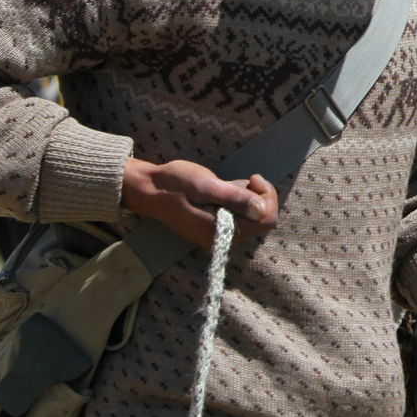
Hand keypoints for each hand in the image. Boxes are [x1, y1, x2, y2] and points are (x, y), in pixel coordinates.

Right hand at [121, 158, 277, 247]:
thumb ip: (234, 198)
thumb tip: (260, 210)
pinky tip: (217, 191)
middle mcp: (223, 238)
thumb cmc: (175, 183)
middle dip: (254, 195)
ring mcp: (218, 234)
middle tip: (233, 181)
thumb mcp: (206, 185)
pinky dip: (234, 199)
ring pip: (250, 214)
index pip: (266, 218)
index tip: (252, 178)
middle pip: (261, 217)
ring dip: (243, 195)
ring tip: (221, 186)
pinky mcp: (214, 228)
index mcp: (222, 230)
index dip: (266, 196)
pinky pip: (236, 214)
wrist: (149, 190)